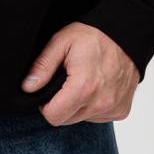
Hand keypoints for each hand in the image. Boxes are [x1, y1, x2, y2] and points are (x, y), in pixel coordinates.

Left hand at [21, 22, 138, 125]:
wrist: (126, 33)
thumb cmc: (92, 35)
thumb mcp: (62, 42)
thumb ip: (43, 66)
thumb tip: (27, 87)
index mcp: (83, 88)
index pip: (54, 116)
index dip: (45, 104)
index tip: (50, 88)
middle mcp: (101, 103)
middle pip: (67, 120)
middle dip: (61, 104)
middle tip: (66, 81)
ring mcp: (113, 108)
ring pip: (82, 119)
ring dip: (78, 105)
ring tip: (82, 80)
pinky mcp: (121, 110)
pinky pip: (98, 116)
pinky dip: (93, 105)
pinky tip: (96, 86)